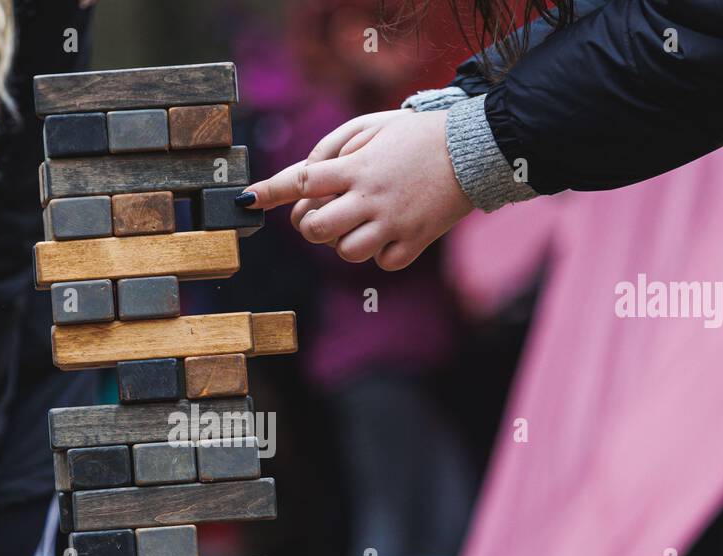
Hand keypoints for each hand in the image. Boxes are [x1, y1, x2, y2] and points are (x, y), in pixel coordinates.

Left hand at [242, 109, 473, 269]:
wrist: (476, 148)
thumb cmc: (419, 134)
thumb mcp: (373, 127)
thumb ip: (335, 149)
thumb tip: (305, 176)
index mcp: (357, 167)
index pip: (302, 181)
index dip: (269, 191)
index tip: (245, 200)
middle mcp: (371, 197)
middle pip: (316, 229)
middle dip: (310, 226)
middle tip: (321, 217)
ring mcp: (393, 222)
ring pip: (346, 252)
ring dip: (345, 242)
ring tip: (362, 223)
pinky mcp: (416, 240)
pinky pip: (383, 262)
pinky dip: (381, 253)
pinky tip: (390, 234)